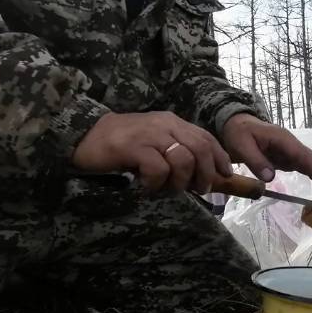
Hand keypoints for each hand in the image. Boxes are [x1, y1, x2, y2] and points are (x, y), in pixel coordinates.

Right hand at [72, 112, 231, 192]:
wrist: (86, 136)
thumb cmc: (123, 145)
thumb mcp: (155, 144)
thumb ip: (177, 153)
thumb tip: (203, 176)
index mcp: (173, 122)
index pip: (206, 137)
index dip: (220, 158)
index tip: (225, 175)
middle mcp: (164, 125)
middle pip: (201, 149)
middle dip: (205, 174)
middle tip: (197, 190)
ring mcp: (149, 135)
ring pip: (183, 159)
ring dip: (180, 181)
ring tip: (167, 188)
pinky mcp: (133, 147)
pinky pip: (158, 168)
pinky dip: (156, 183)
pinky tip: (146, 186)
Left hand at [221, 114, 311, 195]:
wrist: (236, 124)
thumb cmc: (238, 134)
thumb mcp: (241, 146)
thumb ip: (255, 161)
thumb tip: (270, 179)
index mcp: (283, 140)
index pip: (303, 156)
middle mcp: (292, 144)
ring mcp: (291, 150)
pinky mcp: (288, 157)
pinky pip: (305, 166)